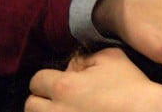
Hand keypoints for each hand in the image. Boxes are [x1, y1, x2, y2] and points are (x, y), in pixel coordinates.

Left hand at [26, 47, 161, 111]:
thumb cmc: (131, 86)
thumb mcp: (112, 58)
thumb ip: (87, 56)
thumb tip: (74, 64)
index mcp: (64, 87)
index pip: (37, 80)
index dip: (47, 80)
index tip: (59, 82)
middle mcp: (57, 111)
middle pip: (30, 106)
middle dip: (42, 100)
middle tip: (59, 100)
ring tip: (65, 110)